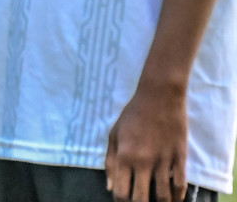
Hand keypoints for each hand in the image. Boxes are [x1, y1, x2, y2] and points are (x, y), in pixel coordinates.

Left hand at [106, 82, 187, 201]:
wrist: (159, 98)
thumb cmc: (132, 115)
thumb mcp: (114, 135)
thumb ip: (110, 162)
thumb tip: (110, 187)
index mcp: (125, 157)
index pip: (121, 192)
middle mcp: (144, 162)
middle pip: (142, 199)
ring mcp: (164, 161)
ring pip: (164, 196)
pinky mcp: (180, 158)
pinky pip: (180, 185)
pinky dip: (177, 196)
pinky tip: (173, 198)